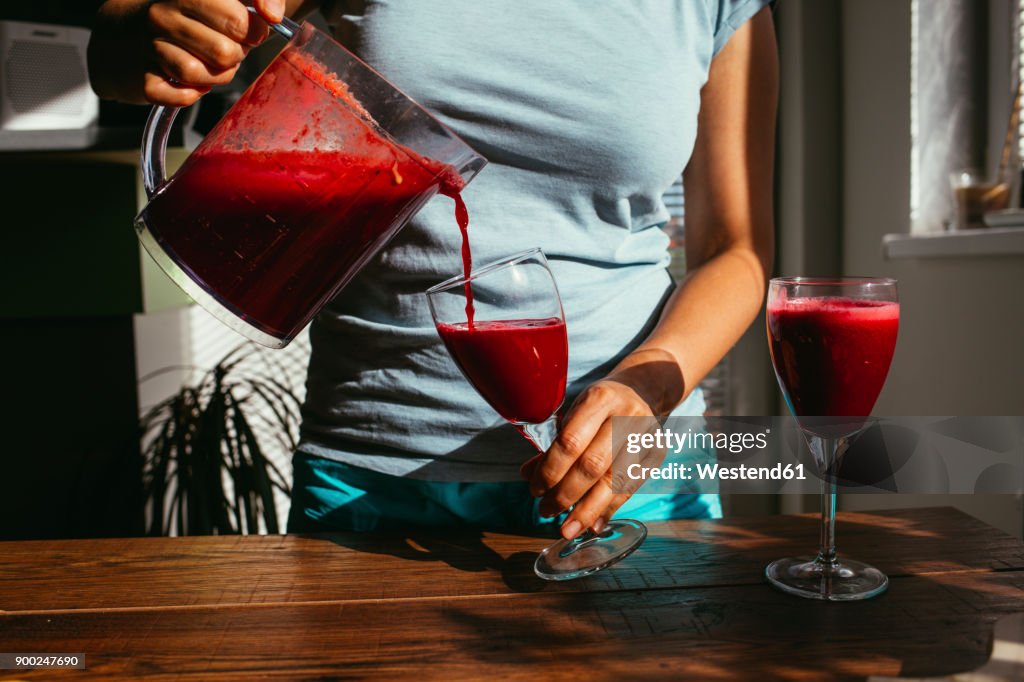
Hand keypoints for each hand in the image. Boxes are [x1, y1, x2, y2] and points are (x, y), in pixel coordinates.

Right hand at [89, 0, 284, 105]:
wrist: (119, 34)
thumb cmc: (180, 15)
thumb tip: (274, 15)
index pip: (238, 19)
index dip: (254, 31)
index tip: (249, 30)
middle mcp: (163, 16)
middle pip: (226, 52)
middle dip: (235, 56)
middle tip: (225, 49)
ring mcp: (149, 47)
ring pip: (205, 76)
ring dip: (216, 77)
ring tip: (208, 65)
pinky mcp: (142, 79)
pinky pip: (183, 98)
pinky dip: (192, 94)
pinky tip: (188, 80)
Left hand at [521, 349, 684, 539]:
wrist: (641, 390)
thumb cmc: (599, 405)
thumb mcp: (575, 412)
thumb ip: (555, 443)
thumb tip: (529, 475)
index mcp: (600, 398)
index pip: (571, 441)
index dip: (550, 471)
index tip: (535, 489)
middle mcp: (627, 416)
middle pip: (593, 465)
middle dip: (565, 494)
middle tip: (545, 510)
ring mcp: (646, 436)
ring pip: (614, 482)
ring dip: (586, 510)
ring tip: (566, 529)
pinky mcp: (657, 454)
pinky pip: (630, 489)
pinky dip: (608, 510)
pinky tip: (592, 525)